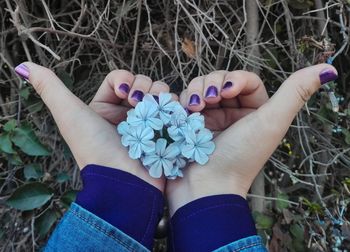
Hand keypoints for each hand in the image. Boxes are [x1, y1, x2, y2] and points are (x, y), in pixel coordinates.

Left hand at [16, 62, 176, 191]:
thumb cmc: (95, 149)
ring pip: (160, 93)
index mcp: (105, 109)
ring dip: (160, 95)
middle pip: (142, 83)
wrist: (124, 181)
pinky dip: (173, 106)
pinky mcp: (164, 131)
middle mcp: (126, 115)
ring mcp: (147, 124)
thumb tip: (23, 66)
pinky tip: (169, 115)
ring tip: (157, 111)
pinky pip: (173, 108)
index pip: (120, 79)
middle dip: (145, 87)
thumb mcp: (70, 115)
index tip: (126, 92)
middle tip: (141, 102)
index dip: (125, 80)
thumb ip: (50, 88)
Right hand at [166, 64, 337, 213]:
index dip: (236, 79)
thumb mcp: (271, 123)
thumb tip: (328, 69)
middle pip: (222, 80)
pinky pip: (187, 99)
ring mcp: (210, 118)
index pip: (247, 81)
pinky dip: (184, 100)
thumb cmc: (239, 158)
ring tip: (194, 108)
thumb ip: (295, 93)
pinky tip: (185, 111)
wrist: (204, 186)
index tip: (227, 91)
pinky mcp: (191, 123)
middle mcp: (233, 114)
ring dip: (196, 91)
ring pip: (202, 87)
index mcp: (256, 113)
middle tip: (208, 100)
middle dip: (212, 84)